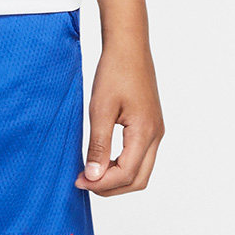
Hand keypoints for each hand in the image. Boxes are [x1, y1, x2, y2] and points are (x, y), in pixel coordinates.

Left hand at [77, 42, 163, 195]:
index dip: (101, 184)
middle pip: (138, 179)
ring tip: (90, 171)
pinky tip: (102, 158)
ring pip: (141, 170)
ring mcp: (155, 131)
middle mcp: (156, 135)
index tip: (78, 181)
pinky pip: (140, 156)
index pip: (126, 174)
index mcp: (145, 132)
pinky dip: (122, 165)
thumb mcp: (100, 110)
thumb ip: (98, 145)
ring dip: (117, 178)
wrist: (129, 47)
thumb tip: (93, 176)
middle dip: (111, 187)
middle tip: (84, 181)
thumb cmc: (115, 72)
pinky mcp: (150, 126)